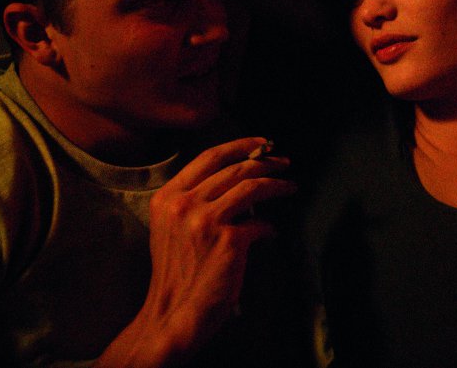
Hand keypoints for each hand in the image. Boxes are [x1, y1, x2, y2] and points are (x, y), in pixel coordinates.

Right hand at [97, 137, 296, 366]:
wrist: (173, 312)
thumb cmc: (176, 272)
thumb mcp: (170, 228)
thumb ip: (192, 201)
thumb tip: (234, 182)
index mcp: (167, 197)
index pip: (209, 157)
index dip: (239, 146)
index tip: (261, 143)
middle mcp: (184, 204)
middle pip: (235, 169)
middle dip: (265, 162)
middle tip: (283, 163)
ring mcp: (206, 221)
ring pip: (251, 186)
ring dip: (276, 185)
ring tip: (289, 187)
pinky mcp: (228, 241)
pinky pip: (259, 223)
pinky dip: (268, 226)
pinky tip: (270, 232)